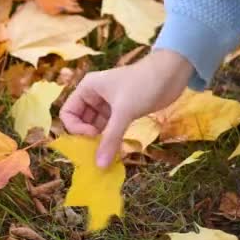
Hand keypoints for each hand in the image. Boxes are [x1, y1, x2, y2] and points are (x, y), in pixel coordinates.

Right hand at [60, 49, 193, 167]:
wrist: (171, 73)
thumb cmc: (143, 85)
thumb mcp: (124, 111)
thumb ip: (110, 138)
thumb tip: (99, 166)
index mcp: (87, 89)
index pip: (67, 114)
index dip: (76, 129)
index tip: (93, 137)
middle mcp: (94, 96)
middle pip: (81, 123)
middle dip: (88, 138)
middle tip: (101, 151)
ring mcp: (108, 104)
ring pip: (96, 128)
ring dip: (101, 141)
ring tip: (110, 154)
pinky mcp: (122, 111)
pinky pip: (110, 129)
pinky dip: (112, 139)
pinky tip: (119, 150)